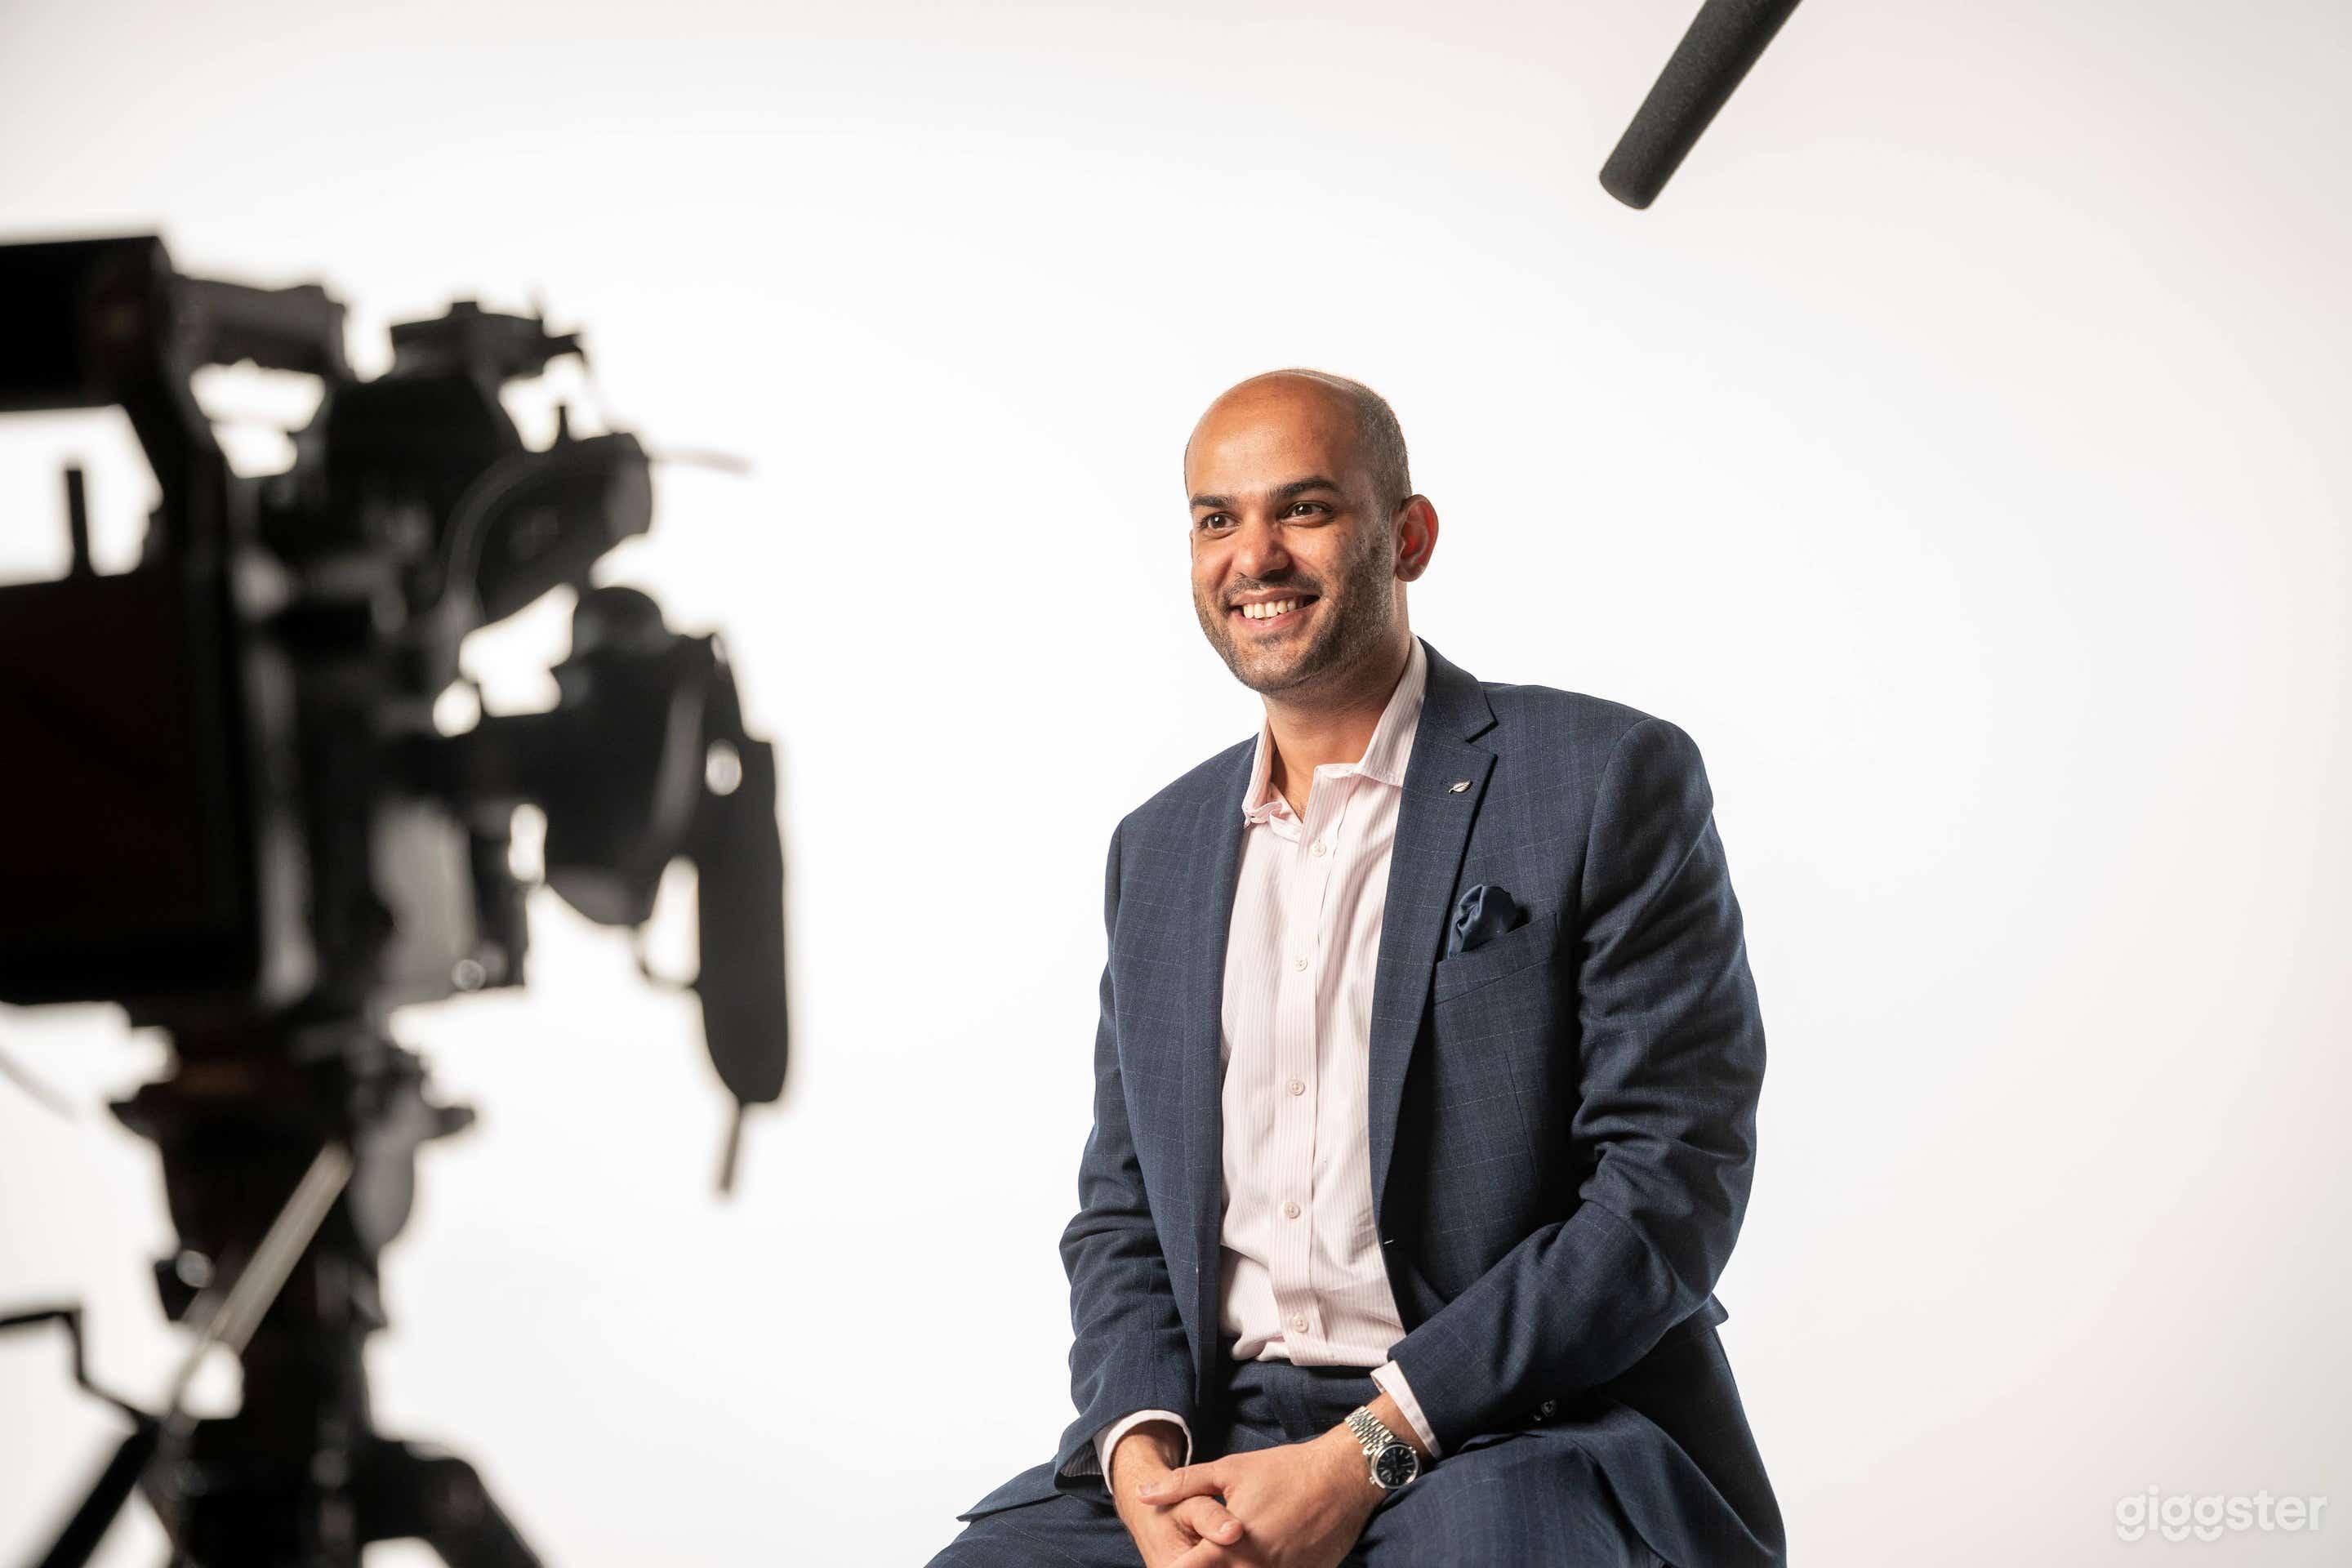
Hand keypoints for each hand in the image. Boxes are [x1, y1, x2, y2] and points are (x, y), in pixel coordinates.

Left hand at [1132, 1428, 1379, 1566]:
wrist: (1342, 1477)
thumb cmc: (1284, 1470)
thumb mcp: (1230, 1470)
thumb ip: (1183, 1484)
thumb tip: (1143, 1493)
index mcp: (1228, 1545)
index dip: (1173, 1565)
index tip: (1172, 1556)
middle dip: (1204, 1565)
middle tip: (1204, 1550)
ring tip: (1234, 1551)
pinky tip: (1263, 1554)